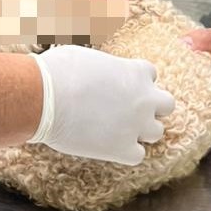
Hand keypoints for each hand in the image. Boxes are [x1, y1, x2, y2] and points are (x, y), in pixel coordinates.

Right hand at [29, 45, 174, 164]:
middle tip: (128, 108)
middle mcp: (144, 99)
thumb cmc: (59, 71)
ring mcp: (136, 126)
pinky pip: (138, 155)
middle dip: (151, 106)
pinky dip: (126, 151)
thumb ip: (103, 66)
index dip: (135, 80)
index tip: (120, 85)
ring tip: (117, 129)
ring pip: (157, 132)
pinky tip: (108, 144)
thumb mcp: (86, 55)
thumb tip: (96, 70)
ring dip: (141, 130)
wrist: (44, 97)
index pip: (150, 74)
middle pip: (167, 104)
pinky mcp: (123, 149)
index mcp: (135, 72)